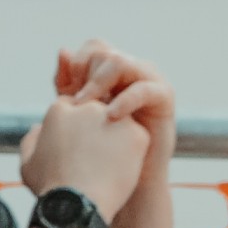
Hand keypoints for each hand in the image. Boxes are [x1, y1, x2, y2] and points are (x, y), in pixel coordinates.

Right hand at [19, 95, 151, 220]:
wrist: (77, 206)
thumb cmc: (50, 189)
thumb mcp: (27, 164)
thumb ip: (31, 140)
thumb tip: (38, 128)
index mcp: (59, 110)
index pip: (71, 109)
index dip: (74, 131)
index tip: (76, 151)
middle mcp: (88, 107)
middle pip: (96, 113)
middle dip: (95, 132)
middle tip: (93, 161)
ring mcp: (114, 118)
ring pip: (118, 124)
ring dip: (114, 141)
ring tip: (105, 169)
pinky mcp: (137, 134)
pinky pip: (136, 140)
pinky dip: (131, 155)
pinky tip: (118, 172)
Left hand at [56, 40, 175, 168]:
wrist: (130, 179)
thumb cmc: (103, 149)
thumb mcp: (78, 114)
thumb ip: (68, 84)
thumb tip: (63, 50)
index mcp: (112, 71)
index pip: (93, 48)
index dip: (76, 65)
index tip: (64, 94)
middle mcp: (132, 69)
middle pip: (103, 52)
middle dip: (84, 75)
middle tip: (76, 103)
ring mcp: (148, 79)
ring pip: (119, 62)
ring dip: (98, 83)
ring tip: (86, 107)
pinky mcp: (164, 96)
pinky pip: (143, 88)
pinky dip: (124, 101)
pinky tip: (110, 117)